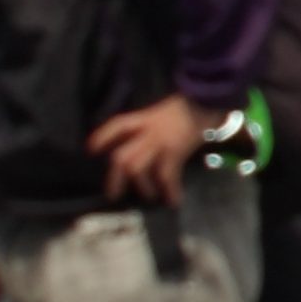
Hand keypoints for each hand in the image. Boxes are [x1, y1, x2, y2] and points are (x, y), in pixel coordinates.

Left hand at [88, 94, 224, 205]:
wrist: (209, 100)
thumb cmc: (190, 106)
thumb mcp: (166, 110)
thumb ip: (153, 124)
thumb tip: (144, 142)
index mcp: (145, 118)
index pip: (118, 125)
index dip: (103, 137)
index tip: (91, 150)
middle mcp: (147, 131)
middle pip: (122, 156)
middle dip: (116, 178)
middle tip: (114, 195)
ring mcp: (160, 142)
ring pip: (138, 168)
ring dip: (142, 186)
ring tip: (148, 197)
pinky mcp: (175, 151)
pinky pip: (167, 175)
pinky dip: (170, 190)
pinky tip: (173, 201)